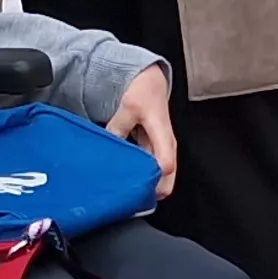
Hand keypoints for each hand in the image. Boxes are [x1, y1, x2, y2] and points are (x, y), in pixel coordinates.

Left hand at [106, 65, 179, 197]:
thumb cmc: (144, 92)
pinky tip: (126, 178)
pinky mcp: (155, 151)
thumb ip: (119, 126)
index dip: (154, 179)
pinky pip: (151, 170)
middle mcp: (167, 147)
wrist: (151, 82)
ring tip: (126, 191)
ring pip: (159, 178)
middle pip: (166, 180)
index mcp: (164, 136)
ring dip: (145, 185)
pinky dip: (142, 176)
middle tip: (129, 196)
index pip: (165, 165)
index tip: (137, 187)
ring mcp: (162, 150)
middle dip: (150, 190)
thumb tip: (110, 145)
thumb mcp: (129, 106)